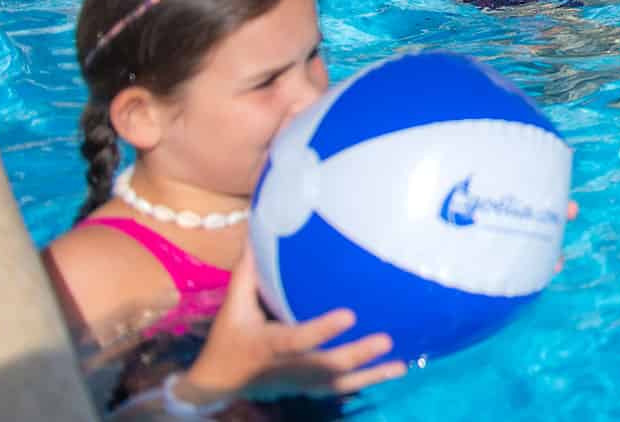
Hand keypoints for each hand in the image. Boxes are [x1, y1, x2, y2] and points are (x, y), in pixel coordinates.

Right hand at [176, 250, 404, 408]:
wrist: (218, 383)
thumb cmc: (229, 338)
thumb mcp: (232, 307)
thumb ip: (248, 273)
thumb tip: (260, 232)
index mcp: (268, 344)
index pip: (296, 339)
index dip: (322, 330)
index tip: (350, 315)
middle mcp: (288, 367)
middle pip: (325, 366)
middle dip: (357, 355)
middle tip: (386, 340)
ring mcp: (301, 382)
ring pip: (338, 383)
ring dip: (371, 374)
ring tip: (401, 364)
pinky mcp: (310, 389)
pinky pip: (341, 388)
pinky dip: (368, 380)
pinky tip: (396, 369)